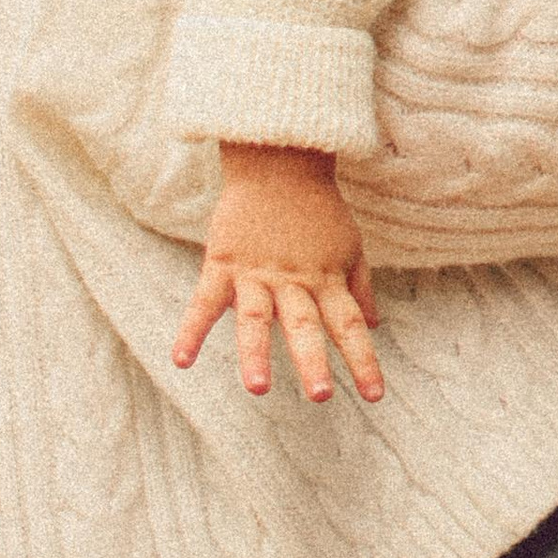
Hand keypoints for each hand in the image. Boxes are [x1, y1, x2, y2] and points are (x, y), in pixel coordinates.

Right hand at [174, 145, 384, 406]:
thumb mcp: (349, 245)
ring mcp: (256, 273)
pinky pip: (205, 301)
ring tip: (259, 388)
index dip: (363, 360)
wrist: (279, 160)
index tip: (375, 396)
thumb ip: (358, 287)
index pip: (349, 325)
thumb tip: (374, 325)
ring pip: (256, 318)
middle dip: (312, 361)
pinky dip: (192, 330)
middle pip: (305, 325)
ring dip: (257, 353)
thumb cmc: (317, 209)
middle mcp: (293, 280)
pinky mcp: (223, 263)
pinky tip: (182, 360)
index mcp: (326, 278)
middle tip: (321, 397)